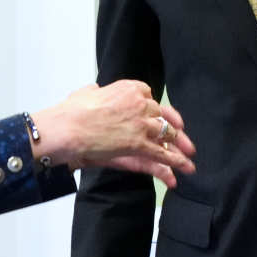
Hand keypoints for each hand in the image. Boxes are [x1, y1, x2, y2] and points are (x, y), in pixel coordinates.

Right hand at [34, 81, 196, 187]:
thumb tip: (95, 89)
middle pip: (163, 115)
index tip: (158, 115)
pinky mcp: (138, 144)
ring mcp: (141, 124)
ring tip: (188, 156)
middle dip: (173, 127)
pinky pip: (161, 153)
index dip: (155, 109)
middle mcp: (140, 104)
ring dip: (179, 145)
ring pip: (167, 134)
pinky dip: (175, 162)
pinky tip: (184, 168)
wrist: (68, 127)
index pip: (150, 97)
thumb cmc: (71, 112)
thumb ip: (93, 92)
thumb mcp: (84, 94)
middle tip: (181, 136)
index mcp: (129, 88)